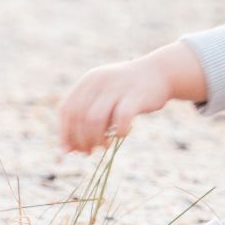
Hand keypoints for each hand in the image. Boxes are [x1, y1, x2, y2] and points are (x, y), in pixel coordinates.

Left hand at [56, 57, 172, 153]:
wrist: (160, 72)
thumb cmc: (129, 92)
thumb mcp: (104, 98)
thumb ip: (86, 118)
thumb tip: (68, 149)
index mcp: (89, 81)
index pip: (66, 110)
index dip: (64, 132)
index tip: (69, 150)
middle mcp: (99, 81)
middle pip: (79, 117)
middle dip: (80, 140)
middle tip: (88, 152)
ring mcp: (117, 87)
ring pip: (94, 119)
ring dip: (96, 139)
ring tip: (103, 146)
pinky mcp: (136, 96)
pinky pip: (121, 119)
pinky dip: (119, 132)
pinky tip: (121, 135)